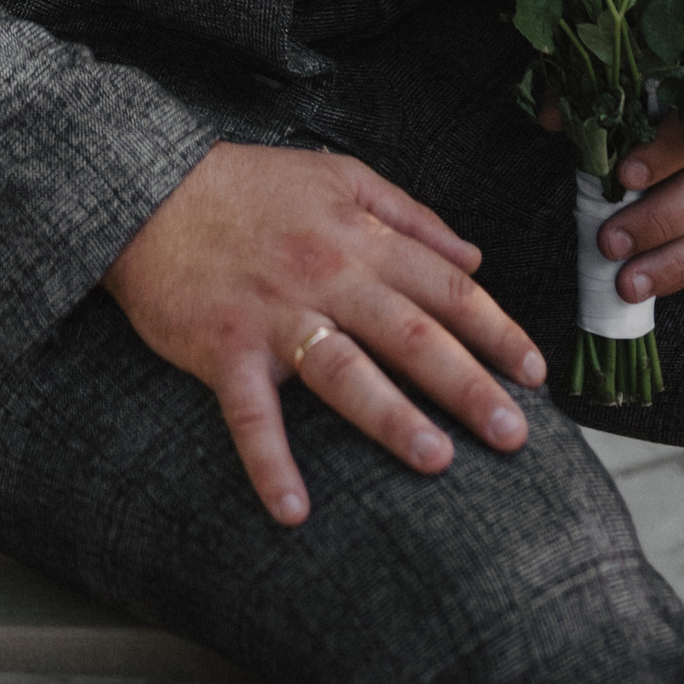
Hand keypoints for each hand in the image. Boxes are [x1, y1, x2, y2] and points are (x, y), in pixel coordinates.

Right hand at [101, 140, 544, 524]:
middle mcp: (326, 274)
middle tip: (515, 435)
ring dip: (390, 417)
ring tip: (436, 459)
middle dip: (468, 385)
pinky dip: (270, 461)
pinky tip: (293, 510)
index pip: (444, 287)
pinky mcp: (223, 346)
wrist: (148, 187)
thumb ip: (409, 214)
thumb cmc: (247, 185)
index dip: (495, 329)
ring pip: (344, 370)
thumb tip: (474, 257)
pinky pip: (250, 413)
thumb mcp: (336, 174)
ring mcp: (274, 313)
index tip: (535, 372)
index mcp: (358, 235)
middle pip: (410, 333)